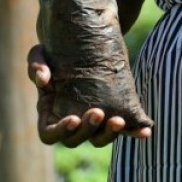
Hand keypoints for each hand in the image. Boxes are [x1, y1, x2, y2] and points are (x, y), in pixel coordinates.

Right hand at [27, 44, 152, 146]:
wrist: (79, 42)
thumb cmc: (54, 50)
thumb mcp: (40, 53)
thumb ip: (35, 65)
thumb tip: (43, 79)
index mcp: (48, 112)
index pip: (49, 135)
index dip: (61, 132)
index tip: (74, 119)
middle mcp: (70, 120)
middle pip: (76, 140)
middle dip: (88, 130)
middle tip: (99, 112)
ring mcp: (92, 119)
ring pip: (99, 138)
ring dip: (110, 134)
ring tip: (120, 120)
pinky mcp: (112, 112)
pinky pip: (124, 128)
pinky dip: (135, 131)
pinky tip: (146, 130)